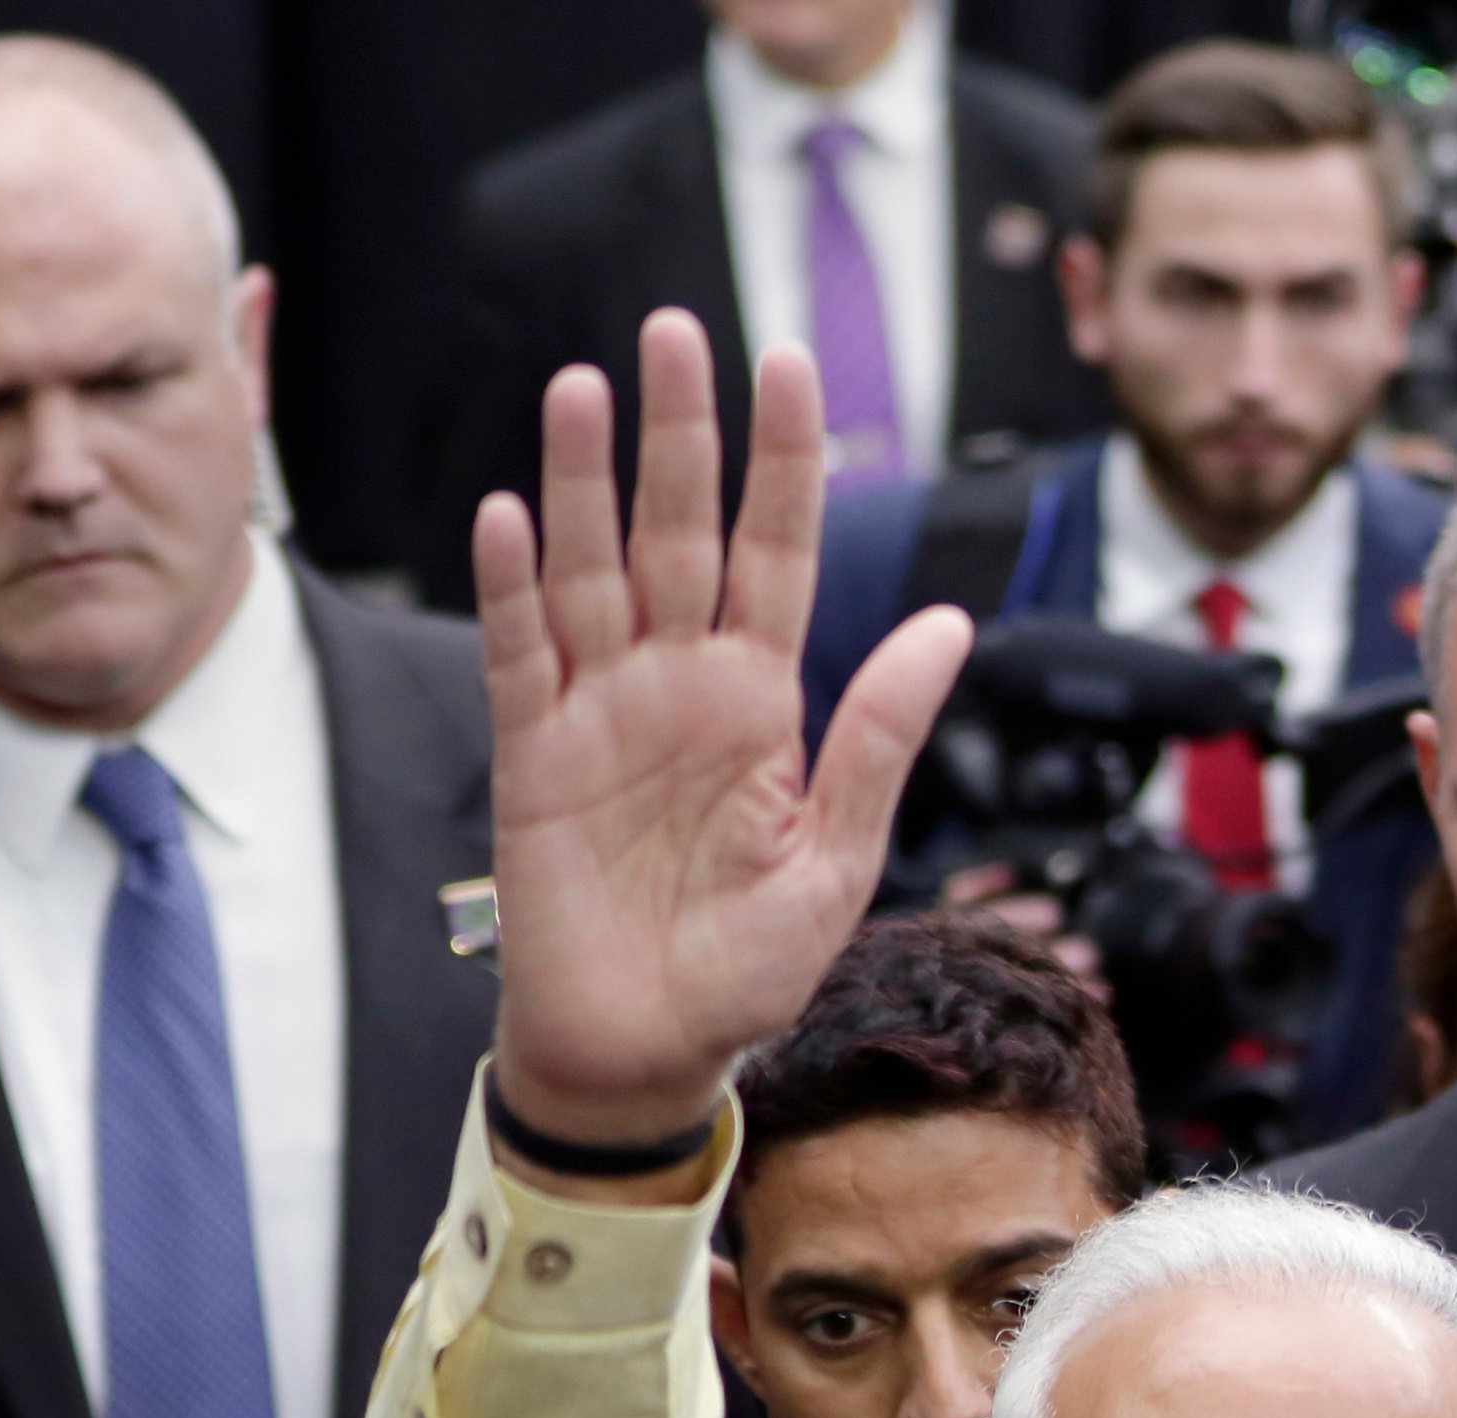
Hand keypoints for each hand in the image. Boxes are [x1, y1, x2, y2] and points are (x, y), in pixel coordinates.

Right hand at [471, 313, 972, 1160]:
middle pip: (680, 532)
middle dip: (680, 433)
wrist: (649, 1051)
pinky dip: (515, 587)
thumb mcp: (839, 857)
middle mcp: (680, 685)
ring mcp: (600, 711)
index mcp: (764, 702)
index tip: (790, 364)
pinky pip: (521, 654)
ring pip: (591, 570)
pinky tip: (510, 514)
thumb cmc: (748, 967)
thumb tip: (946, 622)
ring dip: (581, 482)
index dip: (783, 461)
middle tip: (675, 328)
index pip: (777, 553)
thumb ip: (880, 737)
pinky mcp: (531, 754)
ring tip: (582, 388)